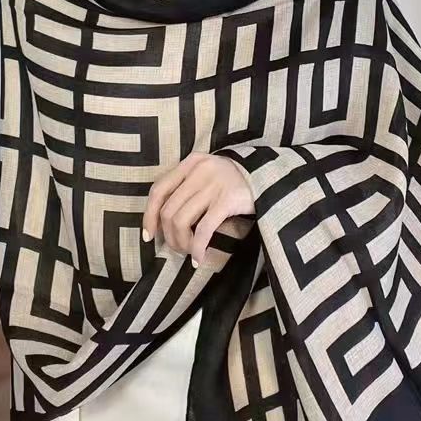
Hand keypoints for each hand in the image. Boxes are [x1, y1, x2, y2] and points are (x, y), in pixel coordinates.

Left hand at [142, 152, 254, 266]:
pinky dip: (197, 247)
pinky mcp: (227, 200)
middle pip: (169, 210)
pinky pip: (203, 229)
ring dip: (181, 243)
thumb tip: (163, 220)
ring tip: (189, 252)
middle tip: (177, 249)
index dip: (149, 216)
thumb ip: (187, 186)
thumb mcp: (208, 174)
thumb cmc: (235, 181)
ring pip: (181, 221)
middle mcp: (199, 171)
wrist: (270, 178)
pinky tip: (198, 258)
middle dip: (169, 236)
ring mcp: (213, 185)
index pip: (159, 190)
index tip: (149, 235)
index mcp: (190, 162)